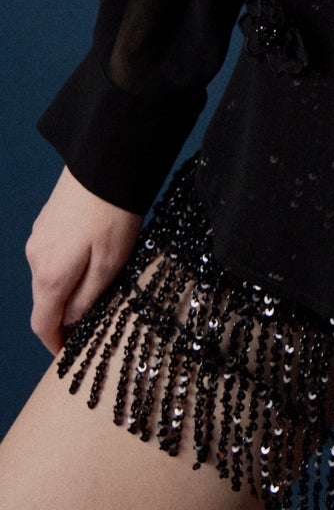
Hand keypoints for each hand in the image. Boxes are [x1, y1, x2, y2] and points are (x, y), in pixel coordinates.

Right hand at [25, 166, 142, 356]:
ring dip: (66, 289)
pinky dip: (66, 267)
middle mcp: (35, 258)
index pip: (42, 324)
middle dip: (62, 317)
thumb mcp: (109, 264)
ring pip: (48, 277)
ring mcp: (38, 237)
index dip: (54, 344)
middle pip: (44, 301)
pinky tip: (89, 259)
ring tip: (96, 290)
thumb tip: (72, 320)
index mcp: (49, 275)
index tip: (68, 354)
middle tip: (89, 325)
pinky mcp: (46, 221)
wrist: (107, 162)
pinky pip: (52, 255)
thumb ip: (87, 299)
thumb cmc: (114, 214)